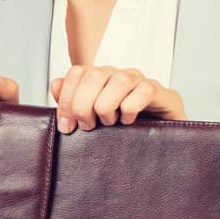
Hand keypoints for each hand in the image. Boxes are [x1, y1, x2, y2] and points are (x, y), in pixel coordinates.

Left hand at [50, 65, 187, 132]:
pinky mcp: (164, 94)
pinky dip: (131, 108)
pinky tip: (128, 122)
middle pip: (94, 74)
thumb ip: (72, 101)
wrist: (161, 145)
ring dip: (107, 106)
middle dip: (83, 104)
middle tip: (87, 126)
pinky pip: (145, 91)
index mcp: (101, 78)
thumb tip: (55, 84)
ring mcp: (142, 82)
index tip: (66, 126)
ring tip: (108, 123)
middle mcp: (119, 75)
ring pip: (119, 80)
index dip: (66, 98)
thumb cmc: (123, 131)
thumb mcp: (93, 119)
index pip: (77, 73)